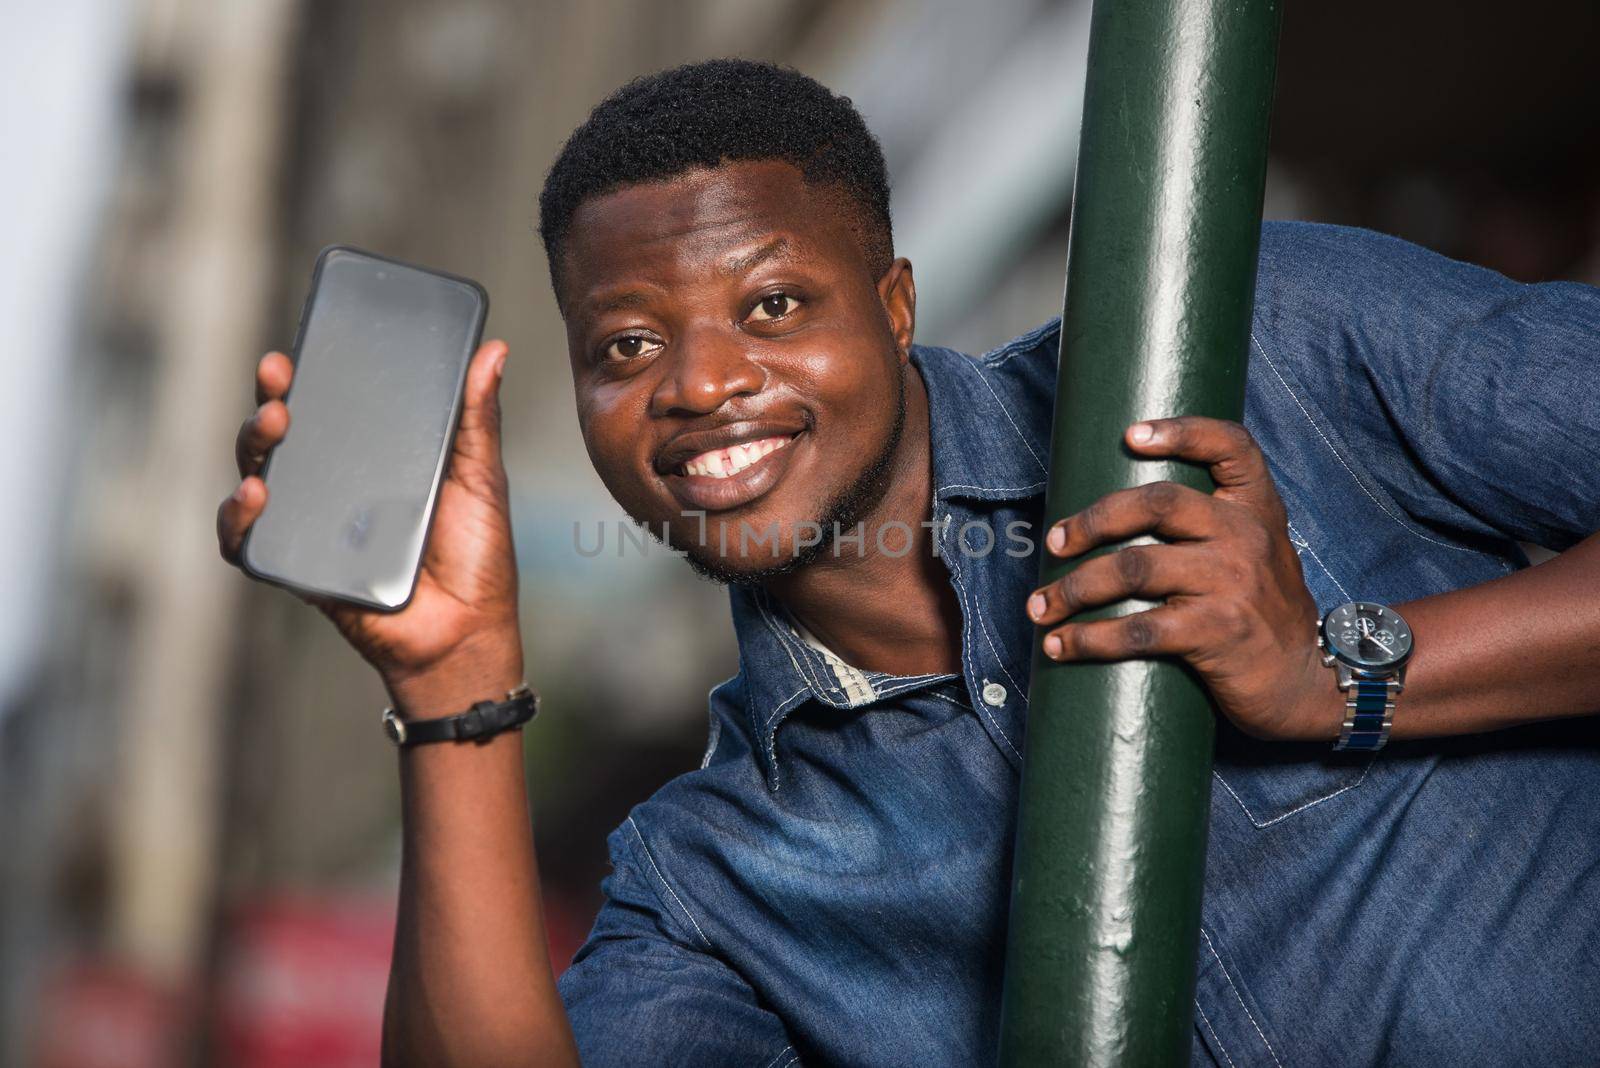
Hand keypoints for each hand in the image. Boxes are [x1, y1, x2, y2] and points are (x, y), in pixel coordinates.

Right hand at [217, 340, 524, 714]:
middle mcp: (335, 486)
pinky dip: (236, 521)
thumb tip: (493, 351)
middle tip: (279, 384)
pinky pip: (248, 543)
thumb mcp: (480, 479)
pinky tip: (253, 499)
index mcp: (376, 457)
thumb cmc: (477, 558)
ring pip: (257, 476)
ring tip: (275, 430)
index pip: (328, 406)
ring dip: (252, 447)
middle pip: (282, 435)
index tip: (295, 350)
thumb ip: (477, 418)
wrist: (466, 633)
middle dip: (269, 402)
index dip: (304, 376)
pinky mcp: (298, 566)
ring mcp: (311, 525)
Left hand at [1025, 416, 1335, 741]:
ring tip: (1041, 606)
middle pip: (1157, 504)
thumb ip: (1211, 528)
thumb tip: (1117, 521)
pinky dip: (1090, 638)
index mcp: (1256, 509)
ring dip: (1074, 588)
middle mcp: (1247, 536)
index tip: (1130, 435)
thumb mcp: (1257, 554)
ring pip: (1135, 568)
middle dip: (1093, 521)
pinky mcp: (1217, 631)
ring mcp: (1233, 582)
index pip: (1231, 446)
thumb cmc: (1263, 615)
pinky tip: (1060, 646)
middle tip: (1055, 543)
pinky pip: (1138, 628)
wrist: (1308, 683)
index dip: (1182, 430)